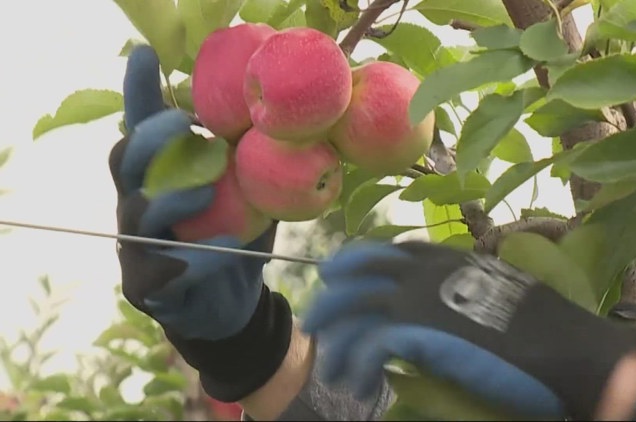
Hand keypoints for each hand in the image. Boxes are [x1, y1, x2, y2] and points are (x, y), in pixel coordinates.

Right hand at [109, 45, 292, 401]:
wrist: (234, 307)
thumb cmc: (236, 241)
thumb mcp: (244, 199)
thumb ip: (245, 165)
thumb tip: (279, 122)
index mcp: (159, 182)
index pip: (140, 133)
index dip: (139, 97)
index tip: (146, 56)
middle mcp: (140, 209)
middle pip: (127, 165)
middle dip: (152, 141)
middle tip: (185, 125)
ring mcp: (139, 249)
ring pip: (140, 214)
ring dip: (173, 198)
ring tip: (205, 190)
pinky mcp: (149, 288)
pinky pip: (167, 270)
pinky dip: (201, 258)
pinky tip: (230, 248)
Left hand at [302, 241, 564, 418]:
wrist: (565, 346)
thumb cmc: (545, 322)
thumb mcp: (499, 288)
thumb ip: (463, 287)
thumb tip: (446, 300)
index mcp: (444, 258)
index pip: (387, 252)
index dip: (355, 263)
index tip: (337, 276)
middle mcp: (423, 273)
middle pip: (358, 277)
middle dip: (331, 300)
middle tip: (314, 324)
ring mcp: (417, 301)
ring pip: (355, 313)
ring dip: (339, 343)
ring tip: (333, 370)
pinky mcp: (417, 333)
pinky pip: (369, 346)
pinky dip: (358, 365)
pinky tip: (359, 382)